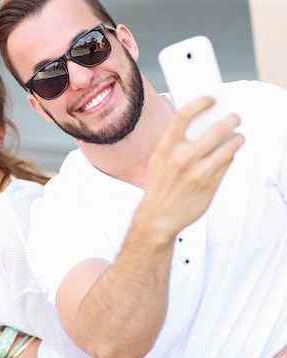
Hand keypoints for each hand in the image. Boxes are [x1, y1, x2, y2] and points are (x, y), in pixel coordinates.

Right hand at [138, 96, 243, 241]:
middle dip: (231, 120)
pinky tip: (228, 155)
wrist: (158, 217)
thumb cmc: (159, 186)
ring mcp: (198, 172)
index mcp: (166, 148)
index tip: (211, 100)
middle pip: (216, 129)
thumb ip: (175, 142)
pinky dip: (230, 156)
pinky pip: (227, 164)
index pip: (184, 115)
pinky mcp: (210, 184)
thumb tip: (199, 123)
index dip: (200, 103)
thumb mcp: (159, 160)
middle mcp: (183, 158)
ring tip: (238, 137)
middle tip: (234, 118)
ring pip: (228, 147)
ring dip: (237, 139)